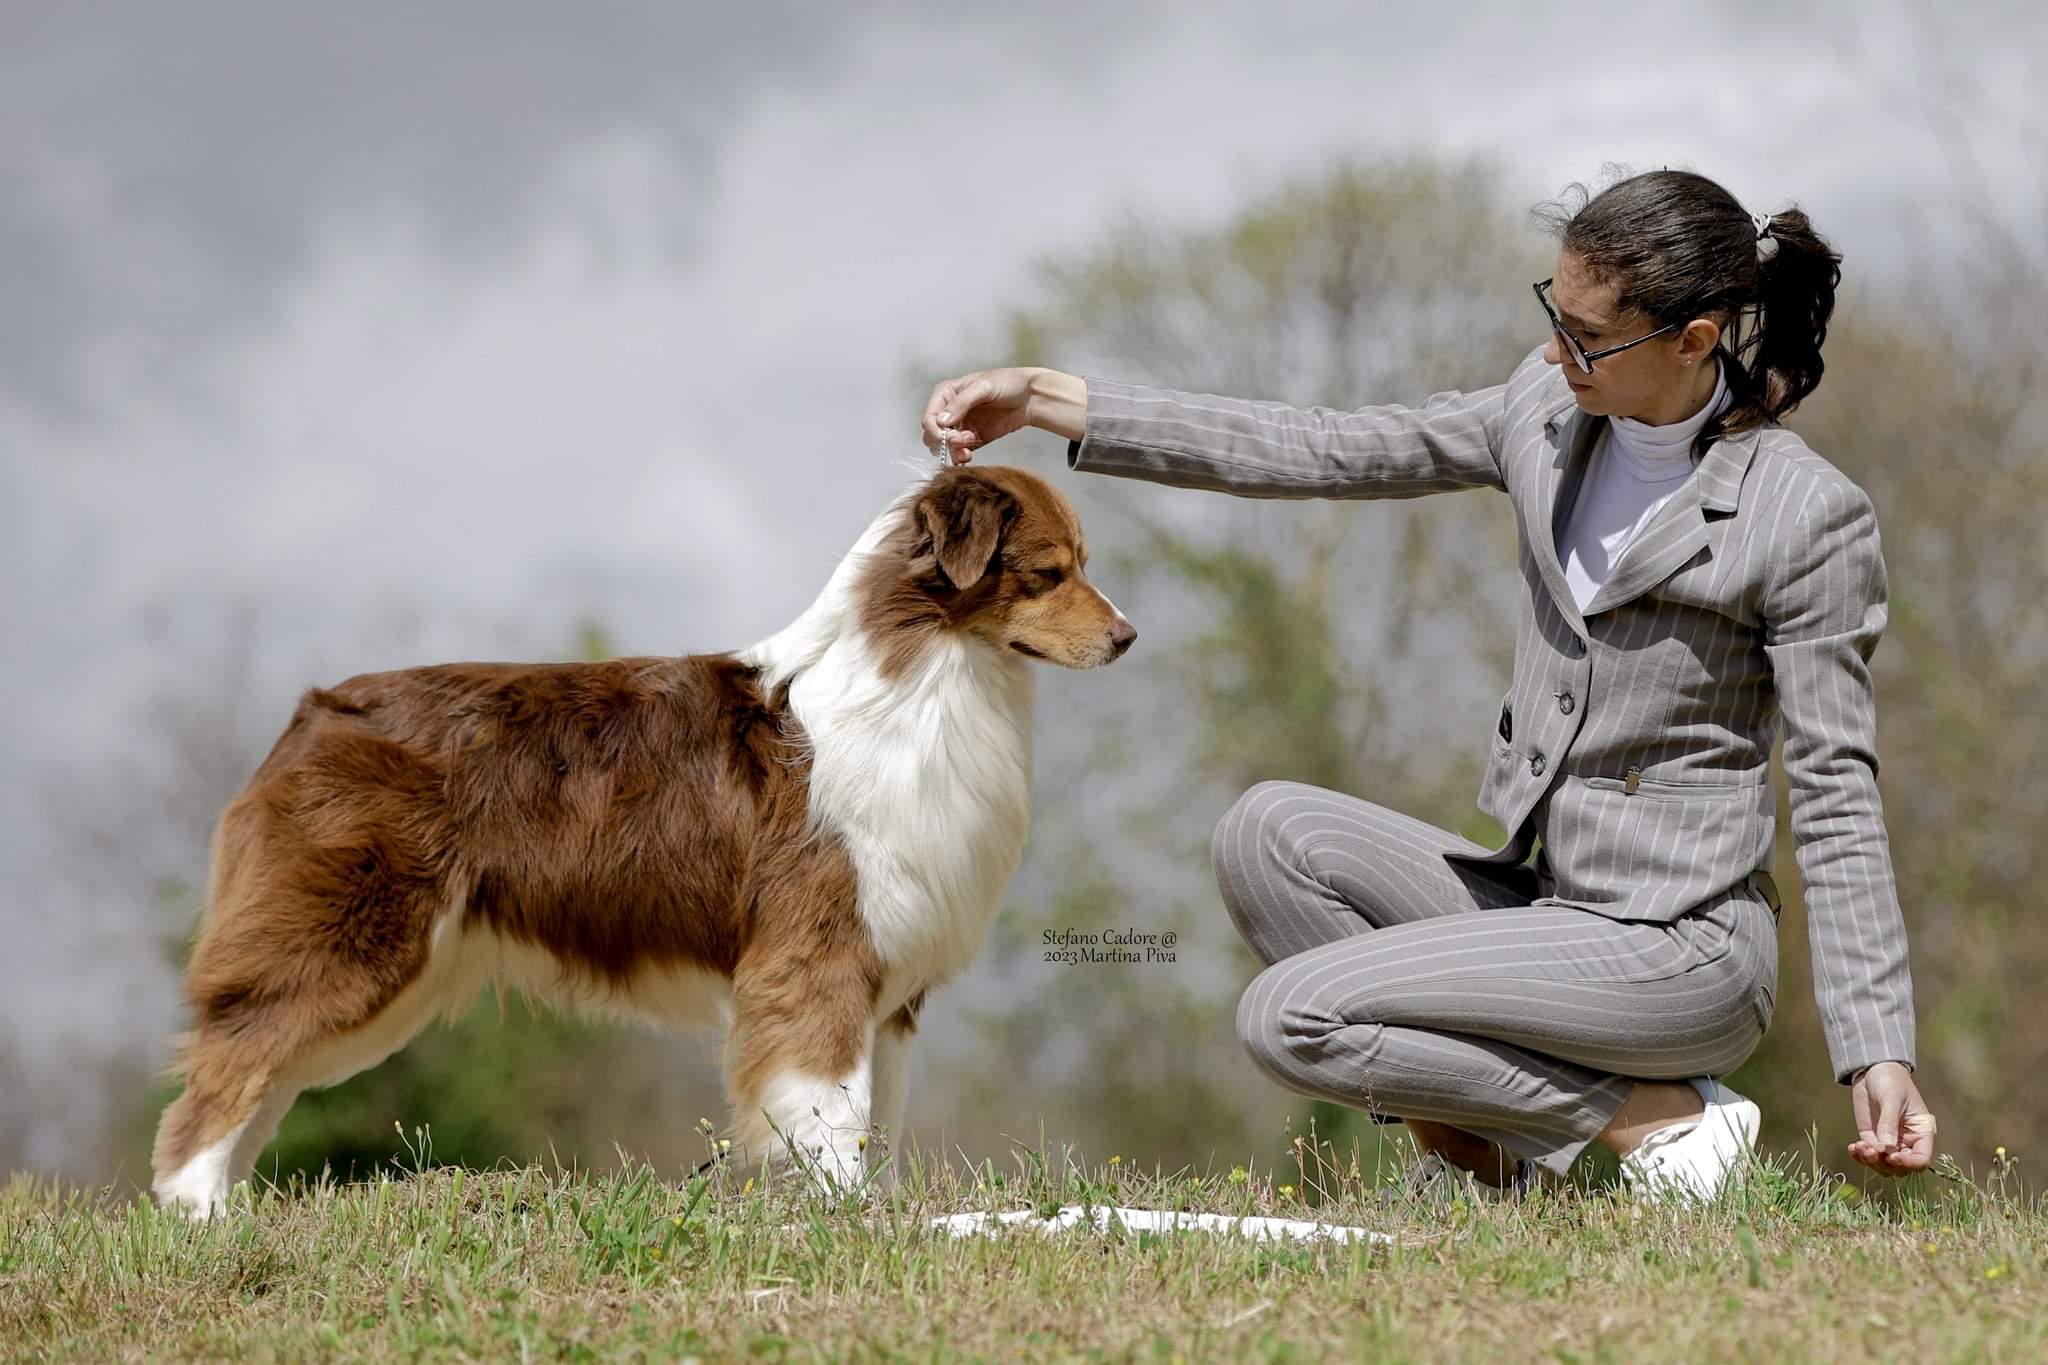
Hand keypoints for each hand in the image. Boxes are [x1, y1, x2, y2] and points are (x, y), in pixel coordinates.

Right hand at [921, 367, 1037, 463]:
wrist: (1031, 397)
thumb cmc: (1008, 383)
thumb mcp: (984, 387)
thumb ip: (962, 403)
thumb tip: (942, 421)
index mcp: (945, 394)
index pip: (929, 417)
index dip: (935, 431)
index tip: (951, 438)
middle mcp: (949, 411)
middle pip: (932, 435)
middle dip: (945, 442)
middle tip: (964, 441)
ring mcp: (960, 426)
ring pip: (943, 447)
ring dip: (952, 452)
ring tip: (969, 450)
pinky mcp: (972, 439)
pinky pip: (958, 452)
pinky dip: (960, 457)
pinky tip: (969, 456)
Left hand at [1846, 1061, 1934, 1174]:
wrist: (1874, 1070)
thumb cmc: (1891, 1081)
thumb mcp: (1892, 1099)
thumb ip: (1889, 1123)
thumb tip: (1886, 1148)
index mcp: (1921, 1134)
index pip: (1920, 1160)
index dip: (1908, 1163)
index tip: (1891, 1156)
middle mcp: (1907, 1142)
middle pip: (1900, 1168)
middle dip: (1884, 1164)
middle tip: (1869, 1150)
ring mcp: (1888, 1142)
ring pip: (1883, 1165)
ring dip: (1870, 1161)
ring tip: (1858, 1147)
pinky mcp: (1871, 1138)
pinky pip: (1868, 1154)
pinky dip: (1860, 1155)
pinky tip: (1852, 1148)